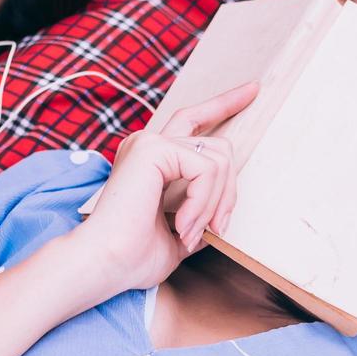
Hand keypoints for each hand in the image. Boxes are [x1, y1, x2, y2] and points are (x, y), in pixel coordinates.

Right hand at [70, 83, 257, 295]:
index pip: (193, 120)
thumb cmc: (132, 258)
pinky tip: (183, 225)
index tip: (252, 90)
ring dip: (214, 204)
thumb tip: (221, 215)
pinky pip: (206, 170)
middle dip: (229, 191)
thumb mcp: (179, 235)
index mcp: (150, 159)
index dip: (223, 105)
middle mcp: (148, 143)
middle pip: (218, 146)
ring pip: (218, 160)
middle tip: (218, 229)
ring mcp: (149, 142)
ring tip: (191, 233)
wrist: (104, 265)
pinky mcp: (153, 148)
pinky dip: (203, 203)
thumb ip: (199, 216)